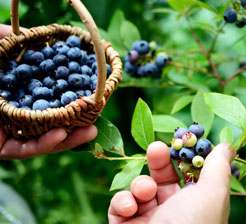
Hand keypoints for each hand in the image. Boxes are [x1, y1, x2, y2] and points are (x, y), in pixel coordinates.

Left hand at [0, 25, 97, 159]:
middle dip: (76, 119)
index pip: (47, 94)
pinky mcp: (2, 149)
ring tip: (90, 130)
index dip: (68, 94)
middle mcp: (16, 112)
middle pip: (51, 118)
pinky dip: (45, 143)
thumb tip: (14, 33)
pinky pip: (26, 149)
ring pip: (44, 137)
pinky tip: (61, 134)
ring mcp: (10, 131)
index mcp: (15, 91)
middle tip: (97, 114)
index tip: (87, 91)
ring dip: (69, 136)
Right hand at [108, 141, 234, 223]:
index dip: (180, 157)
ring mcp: (147, 218)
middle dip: (157, 160)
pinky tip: (130, 208)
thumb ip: (218, 167)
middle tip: (155, 148)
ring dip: (139, 185)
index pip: (185, 174)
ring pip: (138, 188)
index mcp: (193, 204)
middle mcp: (171, 211)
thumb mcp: (212, 195)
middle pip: (160, 176)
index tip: (178, 140)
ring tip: (145, 193)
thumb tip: (227, 146)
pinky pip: (119, 205)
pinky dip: (122, 202)